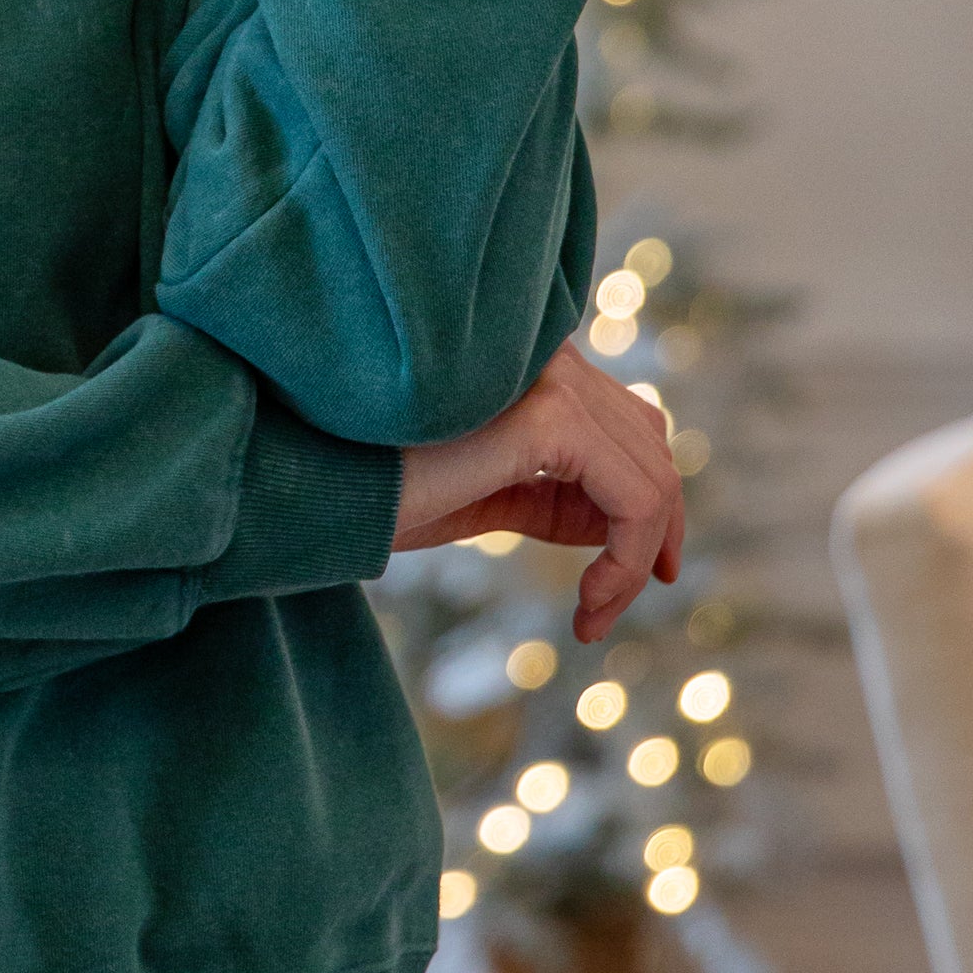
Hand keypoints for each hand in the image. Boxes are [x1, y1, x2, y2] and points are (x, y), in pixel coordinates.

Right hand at [392, 344, 685, 644]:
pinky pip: (635, 499)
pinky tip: (586, 605)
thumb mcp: (492, 495)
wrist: (318, 489)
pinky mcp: (548, 418)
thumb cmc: (383, 490)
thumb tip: (627, 529)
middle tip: (605, 612)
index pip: (632, 424)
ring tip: (591, 617)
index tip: (646, 577)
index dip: (655, 503)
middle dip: (649, 539)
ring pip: (652, 477)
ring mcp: (553, 379)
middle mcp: (552, 355)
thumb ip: (557, 497)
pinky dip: (626, 561)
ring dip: (635, 561)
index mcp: (538, 363)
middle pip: (651, 447)